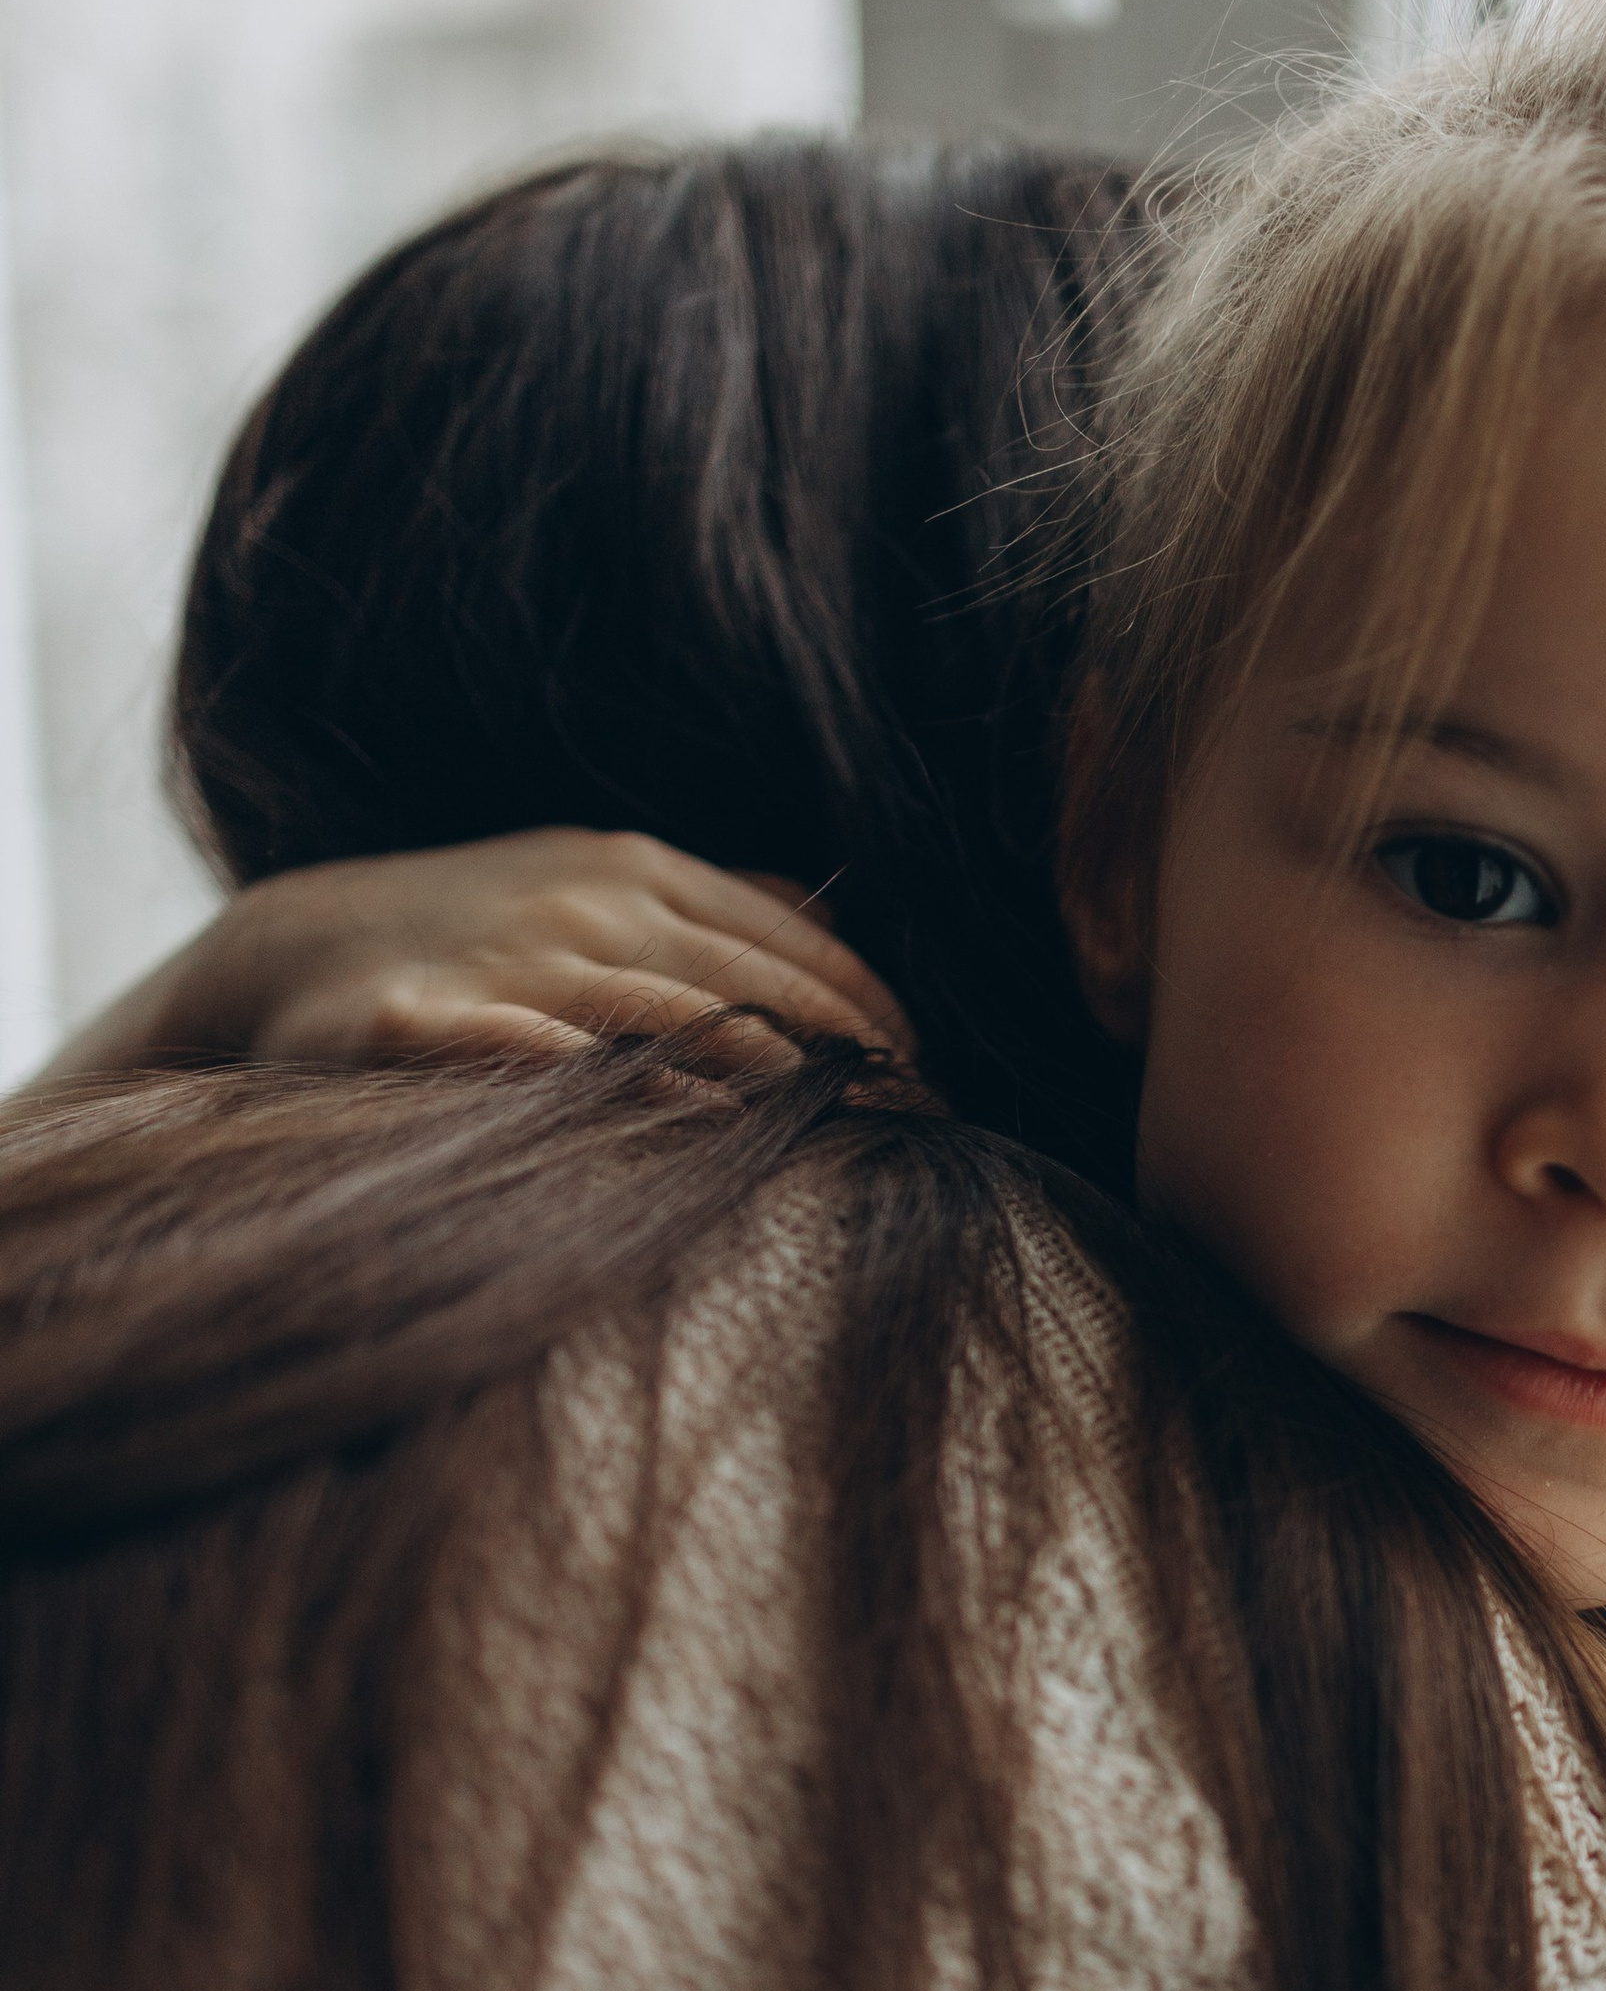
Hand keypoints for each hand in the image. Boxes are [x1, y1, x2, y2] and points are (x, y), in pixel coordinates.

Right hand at [32, 828, 916, 1088]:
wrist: (285, 953)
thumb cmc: (468, 936)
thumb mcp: (594, 893)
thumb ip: (713, 907)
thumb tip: (838, 921)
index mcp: (636, 870)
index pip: (790, 938)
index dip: (871, 1003)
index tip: (935, 1067)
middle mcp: (585, 904)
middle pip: (748, 977)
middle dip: (846, 1046)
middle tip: (925, 1114)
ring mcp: (509, 960)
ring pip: (664, 1012)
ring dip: (765, 1066)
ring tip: (847, 1120)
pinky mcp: (430, 1022)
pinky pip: (541, 1055)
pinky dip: (619, 1082)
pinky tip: (693, 1117)